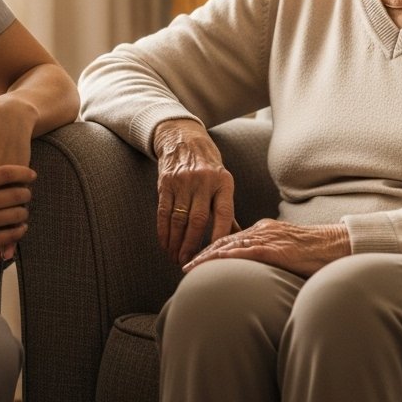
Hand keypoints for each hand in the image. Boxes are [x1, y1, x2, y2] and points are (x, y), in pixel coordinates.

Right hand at [0, 133, 35, 267]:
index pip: (6, 173)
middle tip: (28, 193)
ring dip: (24, 212)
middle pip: (15, 194)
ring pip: (15, 215)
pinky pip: (8, 235)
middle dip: (26, 193)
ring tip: (24, 210)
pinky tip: (19, 227)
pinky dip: (18, 231)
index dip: (23, 172)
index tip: (32, 174)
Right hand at [153, 119, 235, 264]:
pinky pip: (163, 211)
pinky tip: (165, 244)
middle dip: (192, 245)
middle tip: (189, 263)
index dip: (221, 235)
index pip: (225, 213)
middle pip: (198, 219)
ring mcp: (183, 181)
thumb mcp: (222, 182)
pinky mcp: (166, 182)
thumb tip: (238, 239)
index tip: (216, 255)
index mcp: (223, 182)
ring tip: (176, 258)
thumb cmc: (208, 167)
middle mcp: (204, 181)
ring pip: (179, 218)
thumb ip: (227, 211)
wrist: (183, 138)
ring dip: (176, 242)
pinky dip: (163, 231)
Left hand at [182, 218, 349, 276]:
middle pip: (224, 240)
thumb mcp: (290, 253)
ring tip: (188, 267)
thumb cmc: (318, 254)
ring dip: (206, 256)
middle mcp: (263, 230)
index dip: (212, 248)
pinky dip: (223, 258)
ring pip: (229, 244)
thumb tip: (261, 276)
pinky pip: (244, 252)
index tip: (195, 258)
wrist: (338, 246)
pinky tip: (210, 264)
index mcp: (266, 230)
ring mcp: (268, 238)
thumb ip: (274, 258)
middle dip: (202, 252)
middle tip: (183, 264)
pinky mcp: (274, 249)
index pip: (232, 238)